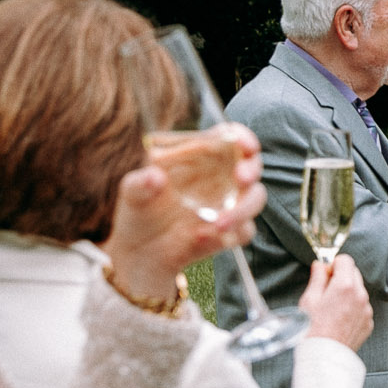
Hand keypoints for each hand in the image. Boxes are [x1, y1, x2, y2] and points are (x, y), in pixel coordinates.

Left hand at [103, 125, 264, 305]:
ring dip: (244, 209)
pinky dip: (233, 233)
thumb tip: (154, 176)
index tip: (243, 144)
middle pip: (251, 164)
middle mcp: (222, 176)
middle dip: (251, 169)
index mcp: (203, 155)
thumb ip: (140, 183)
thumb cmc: (140, 209)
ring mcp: (230, 203)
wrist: (141, 251)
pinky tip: (205, 237)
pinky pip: (245, 231)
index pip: (230, 136)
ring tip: (219, 224)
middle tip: (241, 178)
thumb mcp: (132, 193)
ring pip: (255, 198)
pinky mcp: (232, 231)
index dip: (241, 136)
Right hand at [301, 256, 372, 350]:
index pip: (346, 260)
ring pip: (359, 291)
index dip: (334, 264)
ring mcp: (366, 310)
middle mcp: (360, 295)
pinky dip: (353, 308)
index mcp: (345, 286)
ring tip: (331, 309)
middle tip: (326, 291)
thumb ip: (318, 277)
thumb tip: (321, 265)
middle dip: (341, 277)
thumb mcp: (309, 299)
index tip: (325, 273)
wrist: (323, 356)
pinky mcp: (368, 322)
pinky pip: (362, 308)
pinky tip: (339, 320)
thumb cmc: (312, 328)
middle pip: (354, 274)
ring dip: (348, 293)